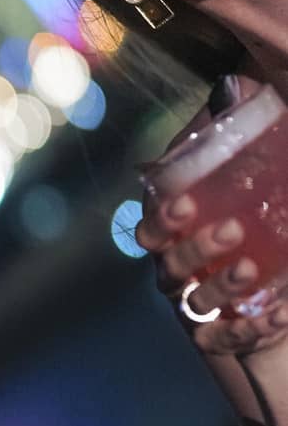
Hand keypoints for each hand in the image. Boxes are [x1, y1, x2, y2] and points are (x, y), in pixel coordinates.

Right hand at [136, 76, 287, 355]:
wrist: (282, 275)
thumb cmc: (262, 210)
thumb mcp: (260, 166)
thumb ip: (242, 129)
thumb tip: (233, 85)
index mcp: (178, 231)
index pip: (151, 227)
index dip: (162, 218)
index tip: (187, 204)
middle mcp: (177, 268)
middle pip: (167, 266)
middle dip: (193, 250)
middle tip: (231, 231)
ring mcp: (197, 303)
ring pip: (192, 303)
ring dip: (219, 287)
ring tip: (254, 270)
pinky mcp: (222, 334)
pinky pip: (221, 340)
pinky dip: (247, 330)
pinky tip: (279, 313)